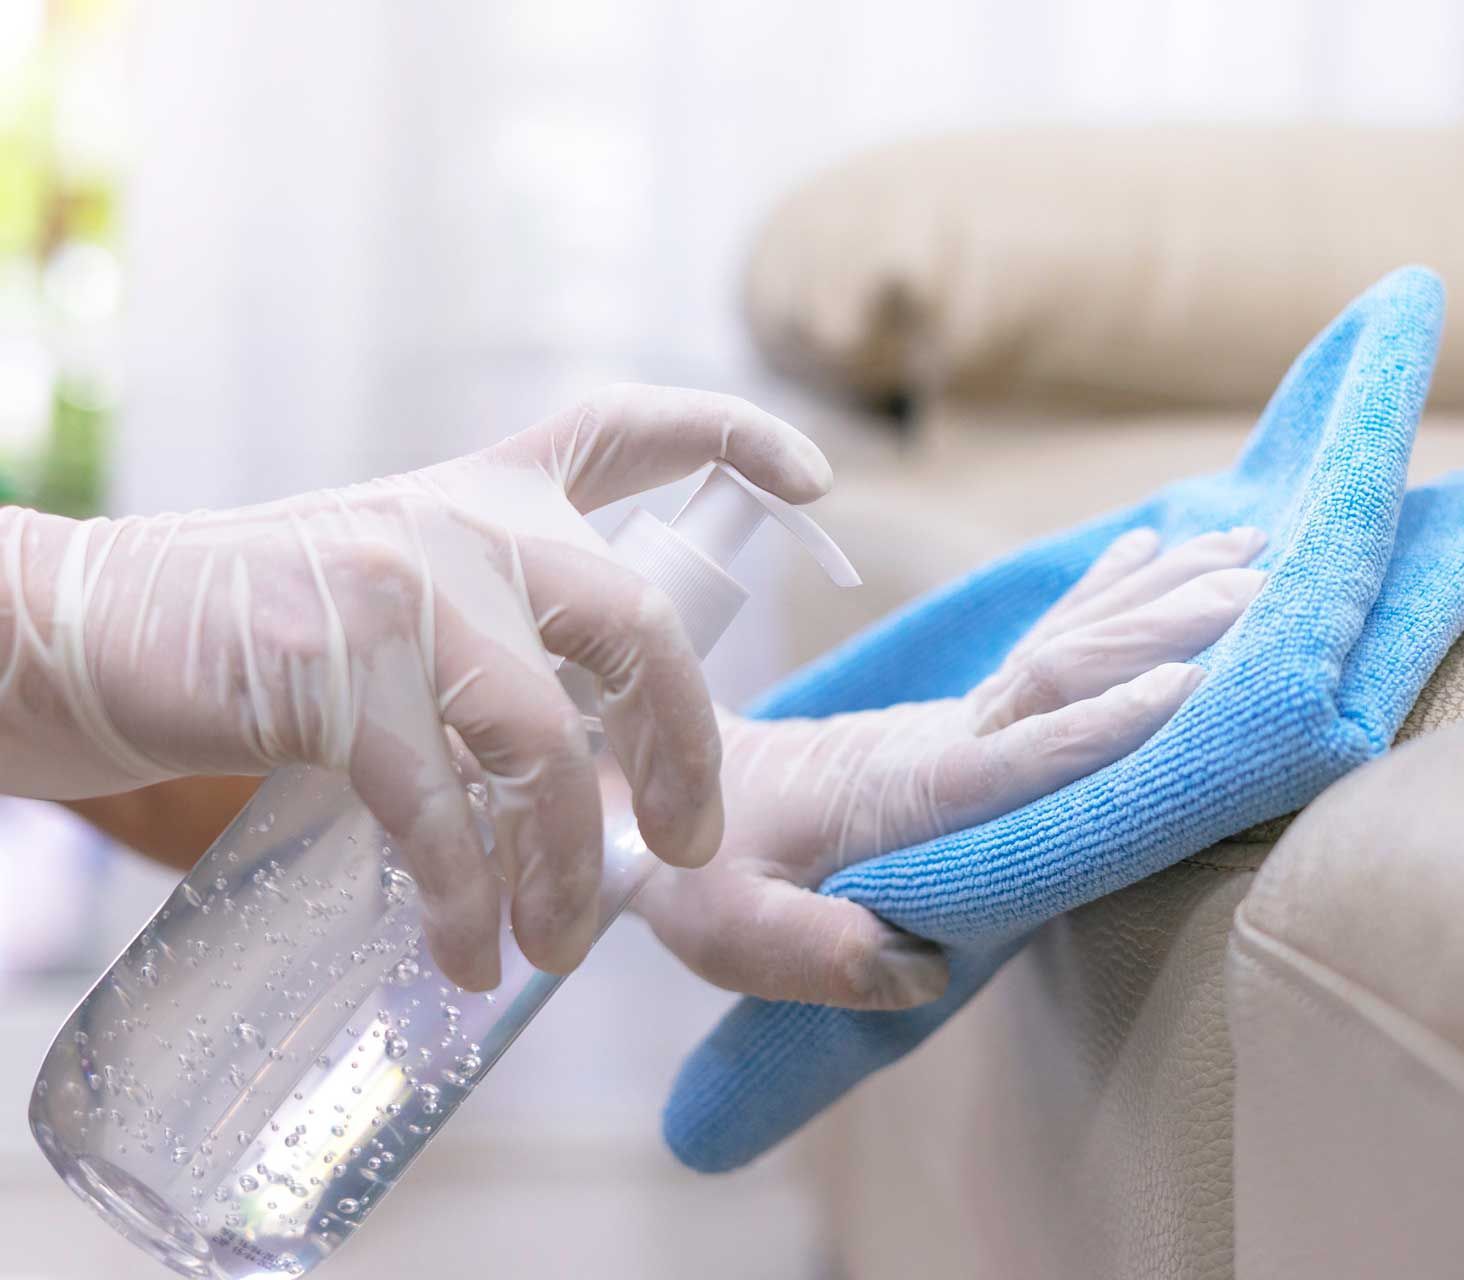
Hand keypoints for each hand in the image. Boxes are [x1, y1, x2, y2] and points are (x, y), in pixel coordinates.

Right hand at [0, 386, 832, 989]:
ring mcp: (399, 588)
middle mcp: (461, 523)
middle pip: (638, 624)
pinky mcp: (333, 671)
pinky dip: (464, 898)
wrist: (82, 632)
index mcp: (486, 494)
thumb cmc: (254, 638)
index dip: (733, 438)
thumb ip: (500, 635)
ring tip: (560, 946)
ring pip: (544, 738)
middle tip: (688, 850)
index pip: (629, 428)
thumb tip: (607, 768)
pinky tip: (467, 957)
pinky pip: (439, 807)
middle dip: (686, 752)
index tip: (816, 479)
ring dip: (566, 865)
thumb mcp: (395, 592)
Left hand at [631, 525, 1266, 1009]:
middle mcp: (942, 742)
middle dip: (1164, 628)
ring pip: (1067, 644)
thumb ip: (815, 954)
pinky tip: (1153, 551)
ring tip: (1246, 553)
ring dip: (1157, 598)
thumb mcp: (723, 927)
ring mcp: (953, 722)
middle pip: (1064, 670)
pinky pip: (1041, 645)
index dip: (1098, 722)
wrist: (645, 786)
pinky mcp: (956, 718)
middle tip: (1260, 584)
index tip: (1189, 684)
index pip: (1013, 747)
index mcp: (901, 789)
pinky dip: (1103, 595)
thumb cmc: (692, 866)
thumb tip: (924, 972)